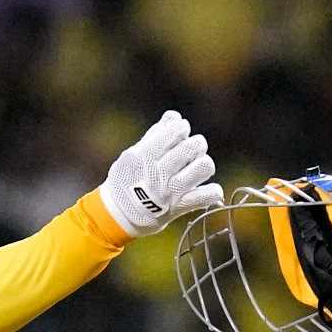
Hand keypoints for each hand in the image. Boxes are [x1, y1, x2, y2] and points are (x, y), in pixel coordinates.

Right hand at [97, 110, 224, 236]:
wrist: (118, 215)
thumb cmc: (125, 180)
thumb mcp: (132, 155)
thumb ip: (154, 135)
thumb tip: (174, 116)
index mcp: (144, 156)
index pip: (174, 131)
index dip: (181, 127)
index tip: (180, 132)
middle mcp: (158, 173)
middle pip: (192, 147)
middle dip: (195, 144)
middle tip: (190, 150)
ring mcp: (170, 191)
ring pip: (203, 167)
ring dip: (203, 163)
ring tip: (196, 167)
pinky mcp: (180, 207)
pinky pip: (206, 196)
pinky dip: (213, 191)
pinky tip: (207, 189)